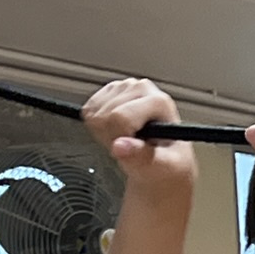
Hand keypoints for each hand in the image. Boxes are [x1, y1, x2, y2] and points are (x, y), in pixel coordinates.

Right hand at [83, 75, 194, 189]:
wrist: (164, 156)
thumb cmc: (166, 160)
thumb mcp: (160, 167)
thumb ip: (141, 157)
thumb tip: (119, 146)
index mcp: (158, 102)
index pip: (119, 117)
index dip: (119, 139)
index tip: (131, 147)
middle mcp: (142, 88)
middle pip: (104, 115)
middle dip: (111, 137)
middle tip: (129, 144)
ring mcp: (125, 87)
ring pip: (94, 112)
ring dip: (104, 131)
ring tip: (125, 138)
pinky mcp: (111, 90)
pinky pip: (88, 109)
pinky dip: (96, 125)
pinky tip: (116, 129)